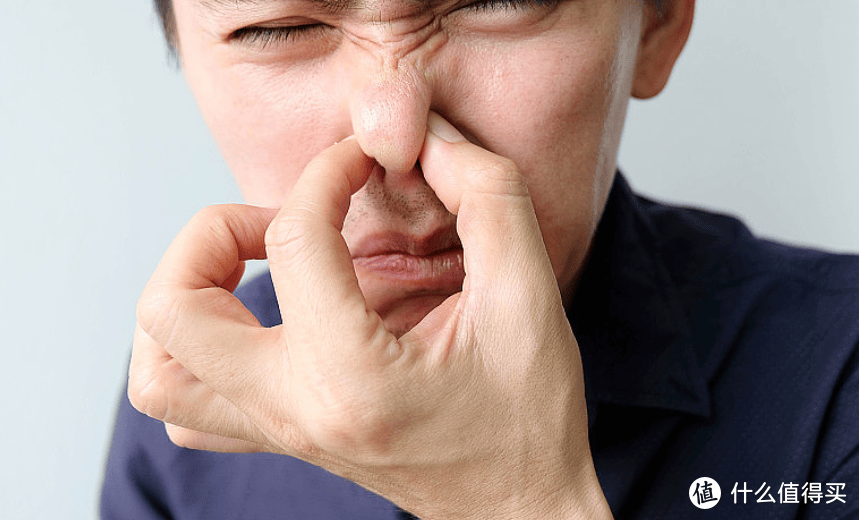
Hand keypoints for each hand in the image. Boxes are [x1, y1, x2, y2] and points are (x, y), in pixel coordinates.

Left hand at [129, 113, 611, 519]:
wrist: (520, 508)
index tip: (366, 160)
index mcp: (353, 374)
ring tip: (251, 269)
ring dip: (185, 297)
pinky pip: (186, 410)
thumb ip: (488, 199)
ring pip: (156, 371)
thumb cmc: (529, 416)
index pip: (294, 239)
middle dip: (213, 234)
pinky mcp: (281, 440)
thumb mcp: (529, 297)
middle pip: (172, 309)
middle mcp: (295, 409)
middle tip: (280, 223)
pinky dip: (194, 354)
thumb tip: (427, 138)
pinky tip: (255, 324)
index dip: (327, 172)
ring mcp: (279, 432)